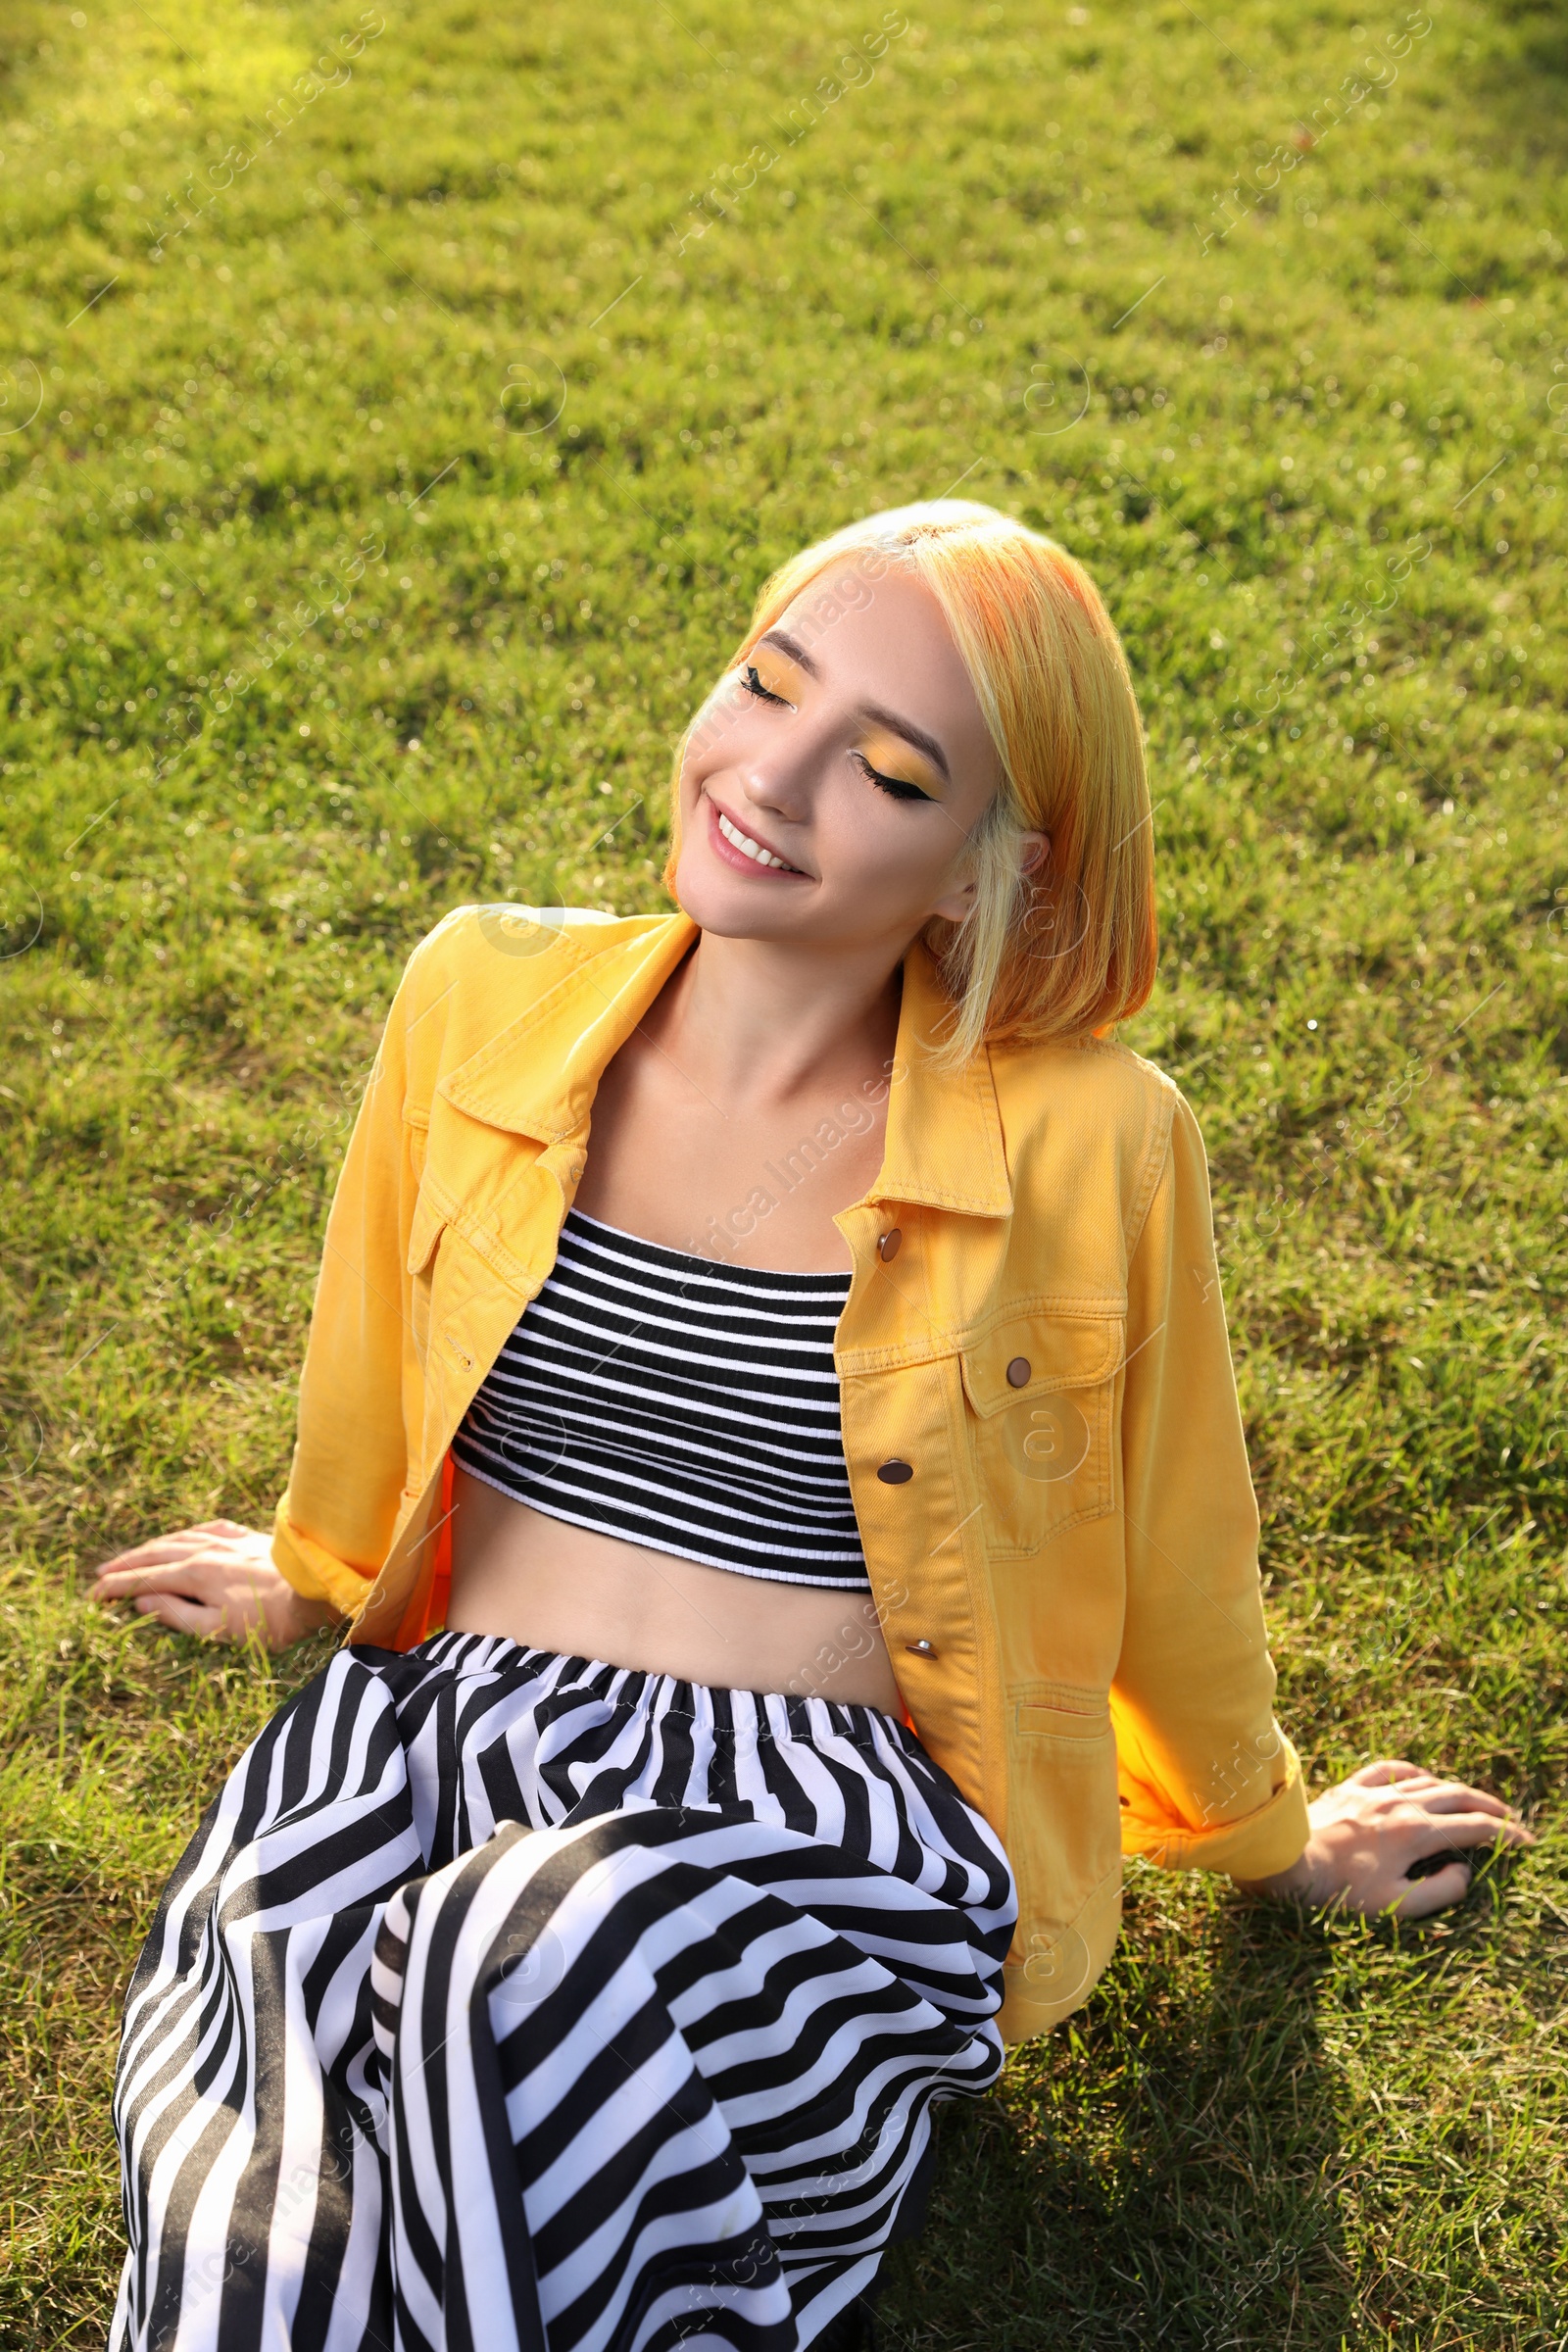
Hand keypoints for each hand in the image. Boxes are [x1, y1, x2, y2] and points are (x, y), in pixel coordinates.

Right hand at [89, 1519, 338, 1647]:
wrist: (315, 1589)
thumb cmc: (269, 1620)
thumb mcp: (216, 1629)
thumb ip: (176, 1615)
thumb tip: (141, 1601)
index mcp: (195, 1574)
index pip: (144, 1579)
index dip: (116, 1587)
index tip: (93, 1595)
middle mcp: (206, 1551)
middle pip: (155, 1554)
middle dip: (125, 1565)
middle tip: (100, 1574)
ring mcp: (228, 1541)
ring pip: (178, 1538)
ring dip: (150, 1547)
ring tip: (131, 1555)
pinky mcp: (248, 1538)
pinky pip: (207, 1529)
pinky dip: (185, 1534)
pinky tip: (183, 1536)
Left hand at [1235, 1758, 1533, 1918]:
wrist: (1288, 1861)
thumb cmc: (1340, 1892)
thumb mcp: (1396, 1905)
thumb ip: (1440, 1892)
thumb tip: (1464, 1871)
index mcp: (1416, 1833)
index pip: (1475, 1828)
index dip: (1506, 1835)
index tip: (1526, 1842)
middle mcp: (1400, 1804)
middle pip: (1459, 1796)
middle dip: (1490, 1808)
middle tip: (1510, 1820)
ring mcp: (1375, 1791)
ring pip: (1429, 1781)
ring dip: (1458, 1790)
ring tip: (1474, 1802)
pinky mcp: (1351, 1786)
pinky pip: (1390, 1769)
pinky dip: (1415, 1773)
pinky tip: (1422, 1778)